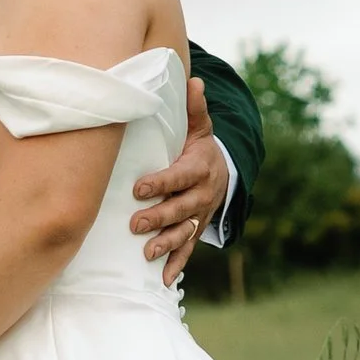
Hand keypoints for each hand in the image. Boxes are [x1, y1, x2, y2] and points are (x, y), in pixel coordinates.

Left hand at [129, 75, 224, 284]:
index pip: (180, 176)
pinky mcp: (196, 229)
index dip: (161, 183)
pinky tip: (163, 279)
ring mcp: (200, 215)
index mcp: (200, 167)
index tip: (139, 188)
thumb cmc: (198, 146)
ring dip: (167, 243)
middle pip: (181, 208)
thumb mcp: (199, 126)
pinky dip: (177, 264)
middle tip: (136, 224)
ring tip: (146, 252)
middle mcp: (203, 194)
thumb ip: (193, 108)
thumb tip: (193, 79)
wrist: (223, 171)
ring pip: (185, 231)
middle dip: (160, 217)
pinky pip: (188, 249)